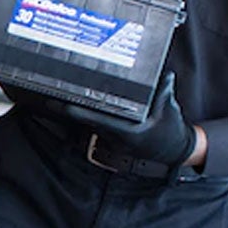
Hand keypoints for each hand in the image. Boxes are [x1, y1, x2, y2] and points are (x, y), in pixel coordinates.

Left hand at [64, 71, 195, 166]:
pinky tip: (76, 104)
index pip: (101, 121)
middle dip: (71, 110)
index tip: (65, 106)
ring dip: (77, 112)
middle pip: (90, 121)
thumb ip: (165, 91)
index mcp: (131, 133)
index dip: (81, 114)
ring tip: (57, 98)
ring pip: (92, 123)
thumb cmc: (172, 132)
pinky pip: (98, 123)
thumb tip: (165, 75)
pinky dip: (88, 114)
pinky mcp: (114, 136)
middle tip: (53, 97)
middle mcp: (119, 138)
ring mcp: (115, 139)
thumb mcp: (171, 109)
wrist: (174, 151)